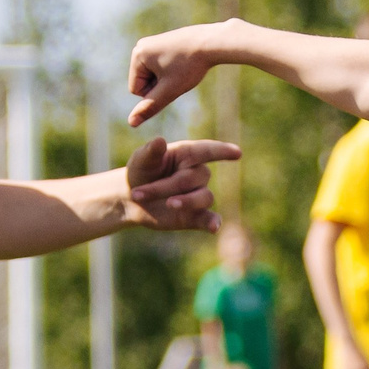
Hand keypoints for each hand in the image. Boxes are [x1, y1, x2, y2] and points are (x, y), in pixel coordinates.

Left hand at [121, 135, 236, 233]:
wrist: (131, 199)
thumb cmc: (140, 172)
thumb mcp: (141, 160)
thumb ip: (150, 152)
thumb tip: (159, 141)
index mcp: (187, 154)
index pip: (207, 151)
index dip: (222, 151)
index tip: (237, 153)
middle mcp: (197, 174)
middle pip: (194, 178)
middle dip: (165, 186)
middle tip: (138, 193)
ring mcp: (197, 195)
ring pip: (204, 197)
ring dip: (186, 201)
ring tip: (167, 204)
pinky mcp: (195, 216)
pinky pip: (209, 218)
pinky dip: (212, 223)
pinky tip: (213, 228)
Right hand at [126, 23, 227, 126]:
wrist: (212, 42)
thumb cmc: (190, 66)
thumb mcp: (169, 90)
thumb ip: (149, 106)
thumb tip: (131, 123)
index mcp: (137, 55)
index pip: (136, 90)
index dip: (154, 94)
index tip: (172, 82)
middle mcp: (141, 46)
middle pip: (143, 82)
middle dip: (160, 85)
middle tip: (179, 75)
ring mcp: (152, 43)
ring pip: (153, 75)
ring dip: (167, 79)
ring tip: (183, 68)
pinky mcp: (163, 42)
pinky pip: (161, 66)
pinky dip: (172, 70)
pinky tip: (185, 63)